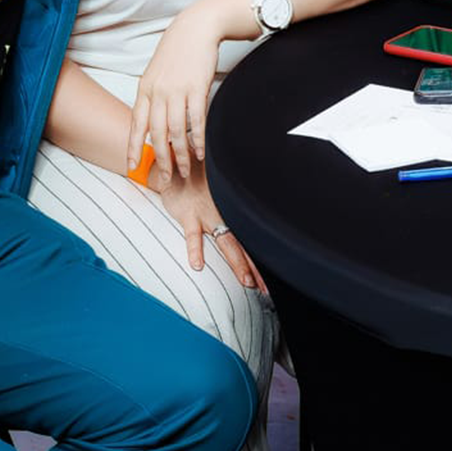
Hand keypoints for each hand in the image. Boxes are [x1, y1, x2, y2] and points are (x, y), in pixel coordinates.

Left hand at [129, 3, 224, 179]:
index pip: (136, 124)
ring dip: (181, 155)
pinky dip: (198, 139)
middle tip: (165, 178)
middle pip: (156, 133)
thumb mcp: (156, 72)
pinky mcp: (197, 88)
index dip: (132, 147)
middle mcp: (158, 92)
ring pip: (176, 131)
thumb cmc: (177, 50)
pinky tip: (201, 151)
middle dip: (161, 159)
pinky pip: (196, 120)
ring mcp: (177, 90)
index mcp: (145, 89)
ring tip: (186, 170)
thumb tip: (151, 121)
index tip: (131, 166)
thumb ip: (152, 96)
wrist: (196, 27)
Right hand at [153, 158, 267, 289]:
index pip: (252, 238)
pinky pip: (192, 235)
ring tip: (246, 282)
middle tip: (266, 289)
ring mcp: (207, 214)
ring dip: (237, 262)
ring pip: (226, 243)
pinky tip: (197, 266)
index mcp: (233, 209)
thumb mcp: (220, 189)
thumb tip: (246, 219)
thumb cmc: (200, 177)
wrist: (180, 161)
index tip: (271, 280)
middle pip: (244, 245)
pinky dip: (195, 250)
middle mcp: (225, 213)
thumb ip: (232, 203)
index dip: (263, 259)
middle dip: (256, 268)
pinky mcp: (188, 214)